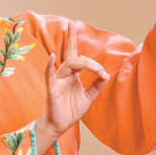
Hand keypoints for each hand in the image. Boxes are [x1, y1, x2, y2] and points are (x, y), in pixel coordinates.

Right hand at [41, 20, 109, 136]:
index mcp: (72, 74)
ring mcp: (57, 80)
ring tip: (96, 69)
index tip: (102, 73)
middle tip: (75, 30)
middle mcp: (64, 74)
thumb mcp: (88, 97)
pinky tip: (52, 57)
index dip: (93, 63)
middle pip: (72, 55)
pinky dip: (49, 66)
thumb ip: (97, 85)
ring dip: (84, 64)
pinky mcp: (52, 89)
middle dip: (75, 43)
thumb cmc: (71, 110)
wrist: (60, 125)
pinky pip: (49, 75)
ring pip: (69, 64)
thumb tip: (106, 74)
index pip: (80, 59)